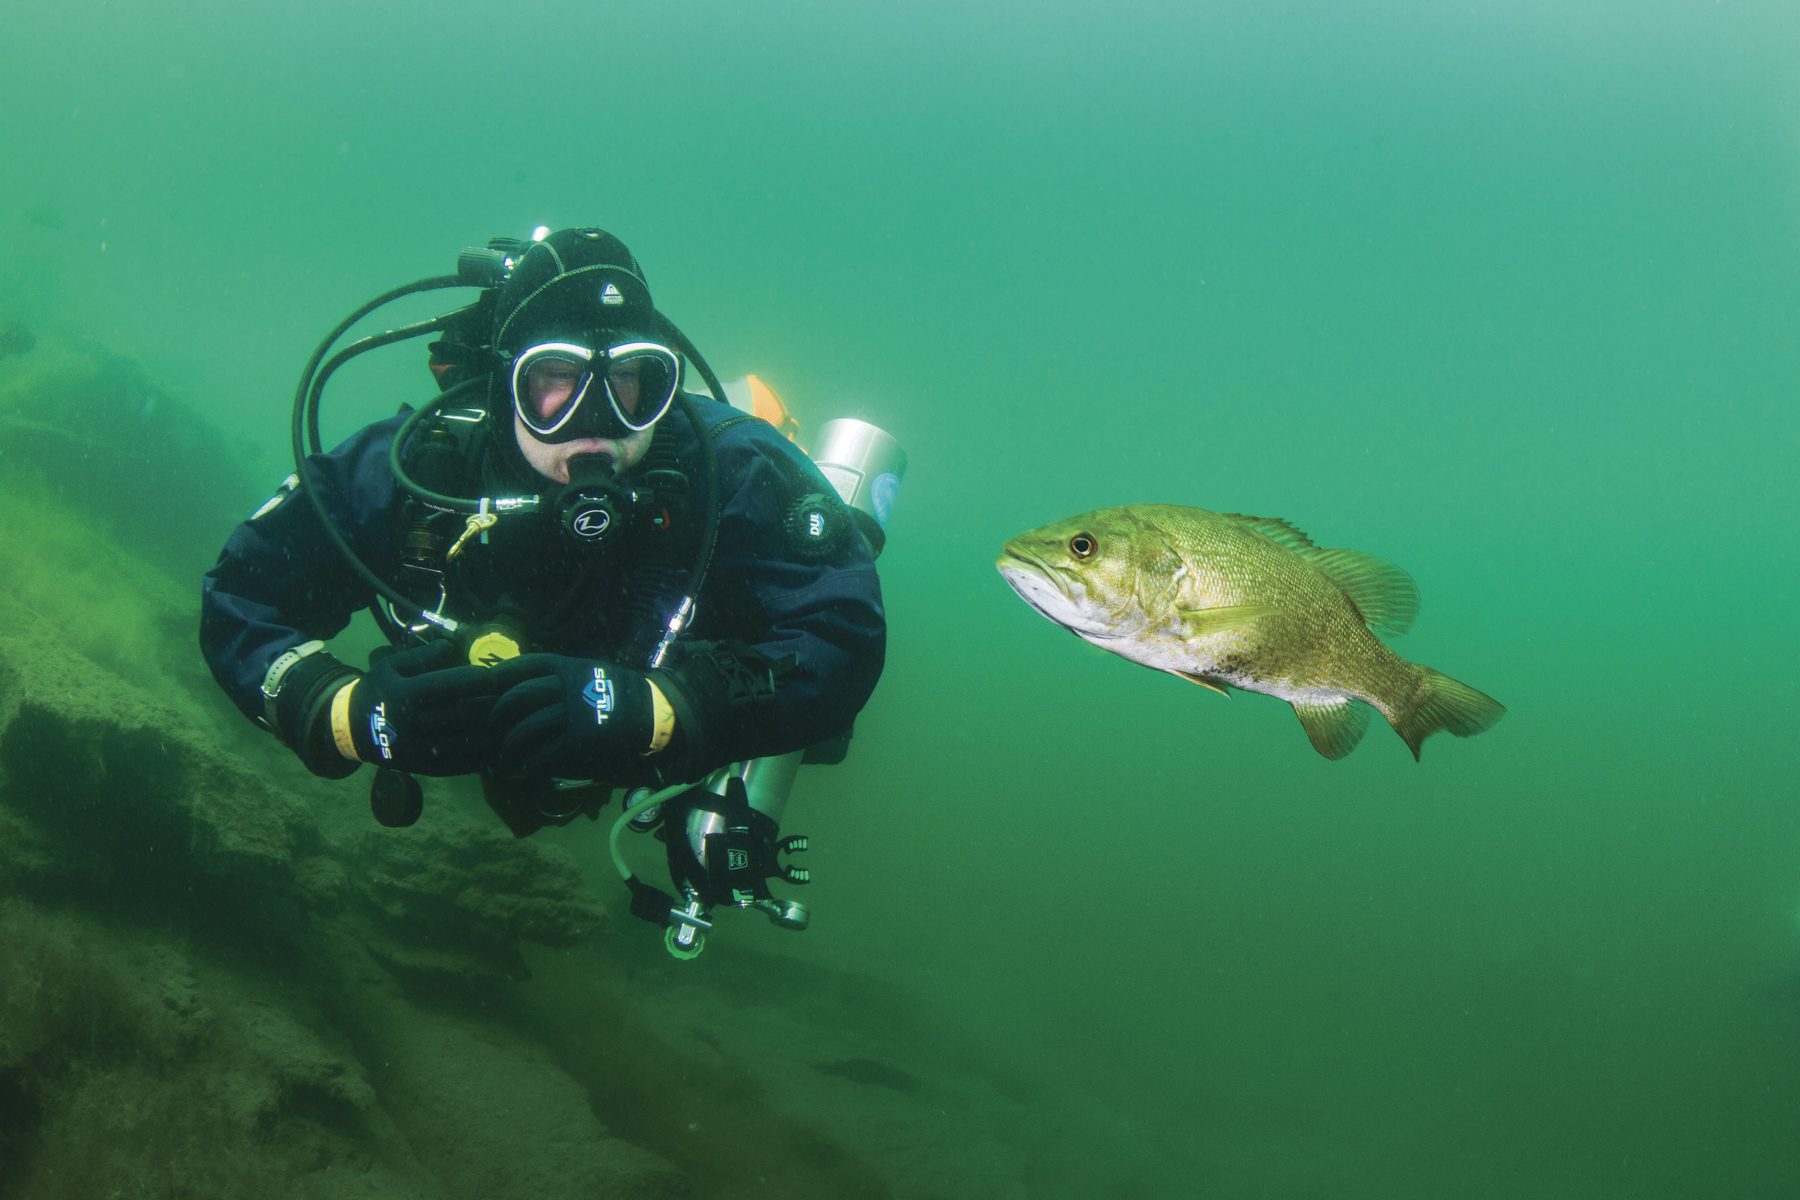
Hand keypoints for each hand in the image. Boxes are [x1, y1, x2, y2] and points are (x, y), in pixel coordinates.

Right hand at [345, 640, 505, 775]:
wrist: (353, 729)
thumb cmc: (379, 691)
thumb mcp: (391, 666)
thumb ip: (421, 656)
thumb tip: (451, 647)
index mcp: (404, 694)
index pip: (449, 685)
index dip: (477, 680)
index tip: (495, 676)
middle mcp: (411, 723)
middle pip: (462, 714)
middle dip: (490, 705)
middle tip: (510, 698)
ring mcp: (417, 749)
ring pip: (465, 742)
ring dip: (492, 732)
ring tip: (509, 721)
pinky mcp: (422, 768)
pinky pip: (458, 766)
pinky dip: (481, 758)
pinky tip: (496, 747)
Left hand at [486, 654, 655, 780]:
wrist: (654, 712)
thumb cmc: (619, 692)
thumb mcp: (589, 671)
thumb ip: (560, 676)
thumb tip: (521, 685)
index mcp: (567, 667)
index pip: (523, 667)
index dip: (499, 677)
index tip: (485, 688)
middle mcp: (567, 687)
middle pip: (518, 698)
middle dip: (498, 715)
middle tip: (492, 728)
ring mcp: (573, 715)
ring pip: (526, 728)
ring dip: (510, 744)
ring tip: (505, 755)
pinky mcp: (580, 742)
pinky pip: (543, 754)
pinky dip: (529, 764)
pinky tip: (525, 768)